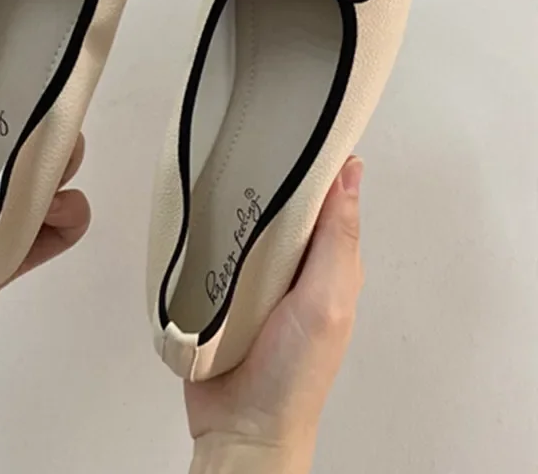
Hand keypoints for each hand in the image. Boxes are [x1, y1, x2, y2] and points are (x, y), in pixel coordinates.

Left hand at [0, 47, 90, 372]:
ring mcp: (9, 215)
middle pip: (43, 139)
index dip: (25, 88)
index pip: (5, 109)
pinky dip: (71, 215)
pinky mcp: (24, 253)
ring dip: (63, 169)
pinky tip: (47, 216)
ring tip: (36, 180)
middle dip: (54, 126)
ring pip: (62, 177)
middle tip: (40, 129)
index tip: (38, 68)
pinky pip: (70, 225)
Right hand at [185, 158, 364, 473]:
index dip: (317, 160)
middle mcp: (294, 264)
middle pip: (284, 204)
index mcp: (328, 262)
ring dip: (235, 201)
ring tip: (216, 167)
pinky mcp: (224, 286)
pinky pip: (218, 246)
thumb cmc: (292, 374)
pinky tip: (197, 210)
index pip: (327, 197)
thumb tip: (351, 173)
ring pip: (248, 221)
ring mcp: (257, 275)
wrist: (241, 425)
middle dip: (269, 175)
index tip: (297, 123)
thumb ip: (337, 239)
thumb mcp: (327, 301)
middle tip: (245, 140)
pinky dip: (210, 229)